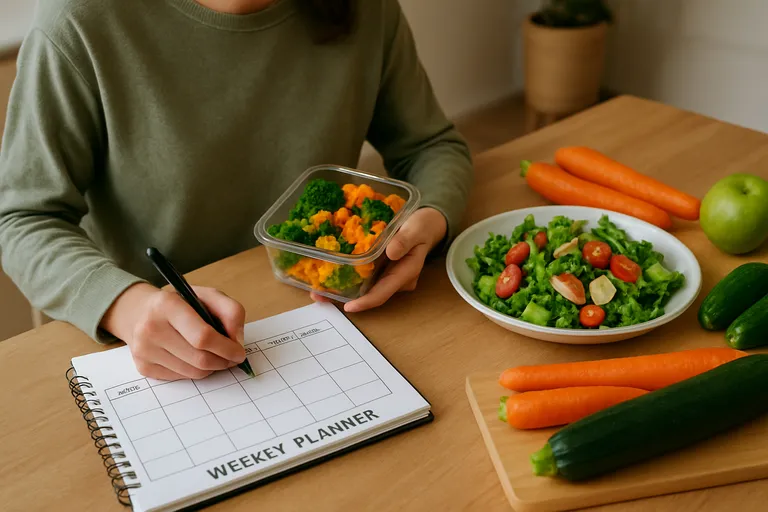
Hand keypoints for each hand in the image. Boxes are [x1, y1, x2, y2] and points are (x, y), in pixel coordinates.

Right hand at [101, 283, 246, 379]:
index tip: (239, 352)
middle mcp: (151, 328)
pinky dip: (195, 371)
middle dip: (223, 361)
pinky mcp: (143, 367)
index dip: (227, 348)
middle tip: (232, 358)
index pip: (203, 336)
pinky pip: (181, 378)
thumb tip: (237, 341)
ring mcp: (144, 350)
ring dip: (211, 368)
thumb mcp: (208, 296)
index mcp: (167, 305)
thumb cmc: (180, 303)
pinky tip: (194, 358)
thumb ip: (231, 311)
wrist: (139, 312)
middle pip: (199, 358)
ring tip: (216, 357)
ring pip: (192, 372)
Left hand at [311, 207, 446, 311]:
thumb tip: (391, 252)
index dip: (365, 302)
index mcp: (405, 273)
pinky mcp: (380, 269)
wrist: (427, 224)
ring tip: (318, 288)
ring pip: (364, 287)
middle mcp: (394, 280)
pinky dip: (347, 276)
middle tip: (320, 297)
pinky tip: (328, 273)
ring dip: (342, 288)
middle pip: (370, 294)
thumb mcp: (416, 229)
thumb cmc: (423, 226)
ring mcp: (387, 275)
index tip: (349, 307)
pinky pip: (363, 276)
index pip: (383, 293)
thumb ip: (405, 240)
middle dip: (346, 297)